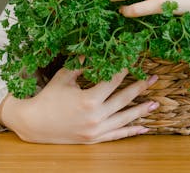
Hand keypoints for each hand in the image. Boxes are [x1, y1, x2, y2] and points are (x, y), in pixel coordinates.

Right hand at [0, 67, 158, 143]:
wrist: (34, 123)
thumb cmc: (48, 97)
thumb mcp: (64, 77)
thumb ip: (81, 64)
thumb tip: (95, 49)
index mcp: (88, 99)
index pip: (113, 81)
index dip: (124, 70)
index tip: (134, 61)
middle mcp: (95, 116)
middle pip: (124, 99)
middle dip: (140, 87)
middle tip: (154, 78)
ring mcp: (96, 130)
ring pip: (124, 119)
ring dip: (141, 110)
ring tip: (155, 103)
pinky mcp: (94, 139)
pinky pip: (116, 135)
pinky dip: (130, 131)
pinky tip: (143, 127)